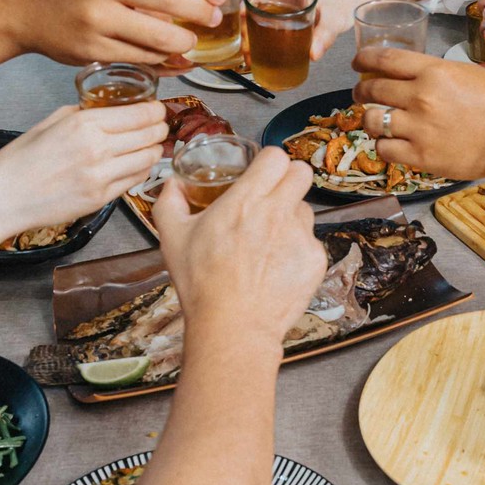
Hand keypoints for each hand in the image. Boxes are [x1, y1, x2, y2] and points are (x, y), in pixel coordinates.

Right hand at [0, 102, 166, 234]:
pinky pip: (134, 180)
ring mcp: (101, 176)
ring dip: (153, 150)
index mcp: (84, 124)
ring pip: (147, 159)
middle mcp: (97, 149)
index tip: (158, 110)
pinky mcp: (100, 199)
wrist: (2, 198)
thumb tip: (103, 108)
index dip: (156, 111)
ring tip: (151, 146)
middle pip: (149, 135)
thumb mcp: (49, 123)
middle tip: (159, 127)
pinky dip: (141, 170)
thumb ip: (80, 113)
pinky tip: (136, 164)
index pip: (140, 114)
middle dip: (159, 129)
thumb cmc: (19, 160)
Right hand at [15, 0, 221, 69]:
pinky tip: (169, 56)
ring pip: (157, 35)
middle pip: (170, 0)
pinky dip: (160, 59)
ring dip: (183, 43)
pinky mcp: (90, 49)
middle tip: (213, 20)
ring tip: (190, 42)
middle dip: (201, 13)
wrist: (21, 6)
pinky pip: (139, 58)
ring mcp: (95, 18)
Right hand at [154, 147, 325, 344]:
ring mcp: (301, 237)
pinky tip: (276, 267)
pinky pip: (311, 242)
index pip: (276, 156)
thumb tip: (173, 185)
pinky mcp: (315, 260)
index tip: (262, 172)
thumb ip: (169, 203)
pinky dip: (297, 250)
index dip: (270, 161)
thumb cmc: (202, 285)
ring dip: (291, 217)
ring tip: (268, 241)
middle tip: (274, 196)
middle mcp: (278, 213)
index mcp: (246, 201)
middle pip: (302, 173)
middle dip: (289, 180)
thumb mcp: (172, 238)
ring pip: (306, 209)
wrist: (233, 328)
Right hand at [248, 0, 347, 58]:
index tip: (243, 13)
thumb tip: (312, 54)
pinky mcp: (284, 2)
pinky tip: (257, 43)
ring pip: (255, 2)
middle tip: (245, 38)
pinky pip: (264, 9)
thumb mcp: (336, 17)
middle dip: (244, 15)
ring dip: (248, 22)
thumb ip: (325, 34)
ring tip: (248, 46)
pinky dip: (257, 25)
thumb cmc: (345, 0)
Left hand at [352, 46, 484, 181]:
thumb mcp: (468, 73)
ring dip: (369, 119)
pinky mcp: (420, 157)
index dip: (364, 59)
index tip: (357, 63)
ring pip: (372, 121)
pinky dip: (383, 145)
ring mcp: (418, 129)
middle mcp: (421, 98)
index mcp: (433, 72)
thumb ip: (436, 72)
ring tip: (374, 121)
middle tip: (360, 94)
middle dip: (360, 91)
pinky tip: (391, 143)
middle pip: (372, 89)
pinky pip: (384, 149)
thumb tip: (411, 73)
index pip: (384, 59)